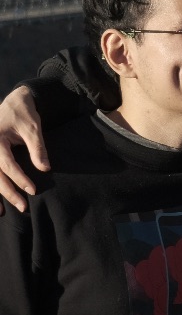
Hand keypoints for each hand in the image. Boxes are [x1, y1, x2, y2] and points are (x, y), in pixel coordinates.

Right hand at [0, 87, 47, 212]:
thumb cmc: (24, 113)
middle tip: (22, 207)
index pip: (7, 164)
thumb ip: (38, 148)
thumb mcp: (33, 127)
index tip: (33, 190)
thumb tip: (45, 169)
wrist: (14, 102)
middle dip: (8, 192)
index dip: (19, 178)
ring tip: (3, 212)